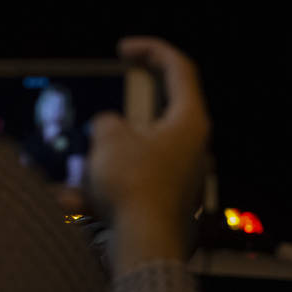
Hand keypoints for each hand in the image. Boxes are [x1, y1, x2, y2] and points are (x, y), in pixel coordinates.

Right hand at [85, 36, 210, 273]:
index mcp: (191, 121)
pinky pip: (141, 179)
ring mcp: (189, 173)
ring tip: (94, 170)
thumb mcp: (109, 137)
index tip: (125, 50)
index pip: (180, 70)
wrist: (146, 242)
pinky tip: (94, 198)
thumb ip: (110, 121)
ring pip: (147, 149)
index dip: (152, 50)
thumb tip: (114, 130)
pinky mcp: (176, 196)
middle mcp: (197, 146)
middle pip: (164, 111)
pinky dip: (117, 181)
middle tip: (108, 119)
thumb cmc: (134, 185)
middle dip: (128, 111)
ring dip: (116, 153)